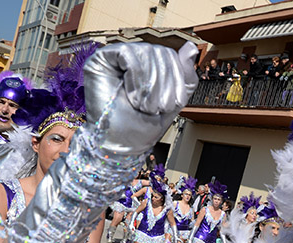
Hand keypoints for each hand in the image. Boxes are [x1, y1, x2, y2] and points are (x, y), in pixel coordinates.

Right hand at [83, 42, 198, 154]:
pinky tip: (132, 96)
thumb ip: (185, 75)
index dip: (177, 77)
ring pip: (146, 51)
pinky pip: (127, 53)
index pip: (171, 55)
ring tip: (143, 105)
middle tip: (156, 108)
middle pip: (161, 52)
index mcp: (149, 65)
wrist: (121, 145)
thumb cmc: (144, 126)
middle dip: (164, 84)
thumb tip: (191, 47)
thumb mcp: (175, 100)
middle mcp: (133, 57)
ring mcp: (116, 57)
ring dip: (150, 85)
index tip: (174, 103)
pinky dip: (135, 77)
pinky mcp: (101, 59)